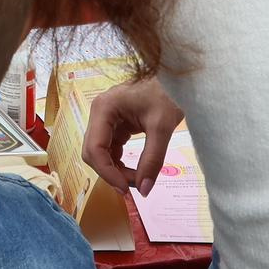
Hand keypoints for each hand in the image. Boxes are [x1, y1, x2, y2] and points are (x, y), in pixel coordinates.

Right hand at [83, 75, 184, 195]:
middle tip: (134, 186)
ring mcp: (105, 119)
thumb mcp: (162, 128)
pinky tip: (136, 170)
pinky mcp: (114, 124)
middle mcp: (99, 113)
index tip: (126, 190)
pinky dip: (120, 163)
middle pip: (93, 152)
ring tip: (138, 178)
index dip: (107, 173)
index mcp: (104, 109)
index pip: (95, 149)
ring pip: (100, 154)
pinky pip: (110, 149)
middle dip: (111, 172)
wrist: (176, 78)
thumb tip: (144, 190)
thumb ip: (152, 160)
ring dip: (115, 170)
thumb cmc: (167, 94)